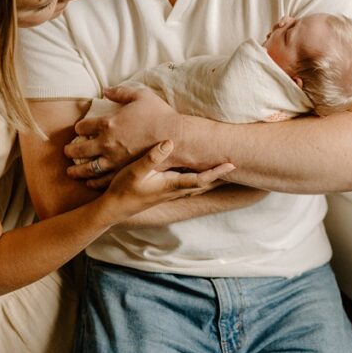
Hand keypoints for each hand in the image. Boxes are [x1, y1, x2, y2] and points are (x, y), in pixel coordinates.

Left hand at [65, 86, 180, 182]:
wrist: (175, 137)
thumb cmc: (159, 115)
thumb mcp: (141, 95)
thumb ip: (121, 92)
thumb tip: (105, 90)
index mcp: (108, 123)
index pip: (84, 127)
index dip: (79, 128)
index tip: (79, 130)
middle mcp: (107, 142)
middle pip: (80, 149)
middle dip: (71, 150)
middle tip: (67, 152)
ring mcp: (114, 159)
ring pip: (88, 167)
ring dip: (77, 170)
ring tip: (71, 172)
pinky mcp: (124, 171)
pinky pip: (103, 179)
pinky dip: (93, 181)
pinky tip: (89, 182)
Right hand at [101, 140, 235, 220]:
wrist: (114, 209)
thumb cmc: (123, 189)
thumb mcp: (135, 171)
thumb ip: (153, 157)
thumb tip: (170, 143)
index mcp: (171, 184)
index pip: (201, 179)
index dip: (217, 172)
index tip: (232, 164)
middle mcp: (175, 190)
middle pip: (205, 183)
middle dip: (221, 175)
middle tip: (236, 163)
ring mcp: (171, 191)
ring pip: (198, 185)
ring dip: (212, 177)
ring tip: (225, 167)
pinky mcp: (166, 190)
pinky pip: (189, 184)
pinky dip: (200, 178)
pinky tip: (199, 171)